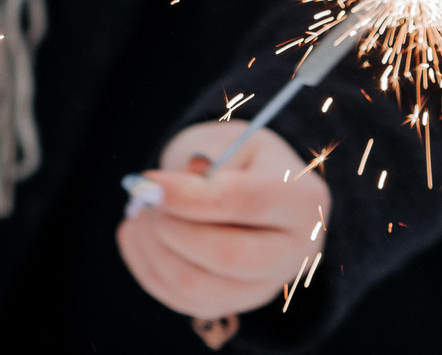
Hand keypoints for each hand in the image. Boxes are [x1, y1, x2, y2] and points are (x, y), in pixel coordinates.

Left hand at [117, 123, 330, 322]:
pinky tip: (138, 233)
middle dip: (170, 228)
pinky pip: (182, 300)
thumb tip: (166, 191)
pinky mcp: (235, 303)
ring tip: (139, 212)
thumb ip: (206, 157)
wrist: (250, 185)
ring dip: (153, 249)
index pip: (247, 203)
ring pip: (199, 286)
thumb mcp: (229, 139)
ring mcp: (266, 286)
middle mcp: (295, 252)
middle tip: (142, 198)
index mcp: (303, 200)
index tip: (149, 182)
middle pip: (227, 256)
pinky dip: (148, 267)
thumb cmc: (237, 156)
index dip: (190, 196)